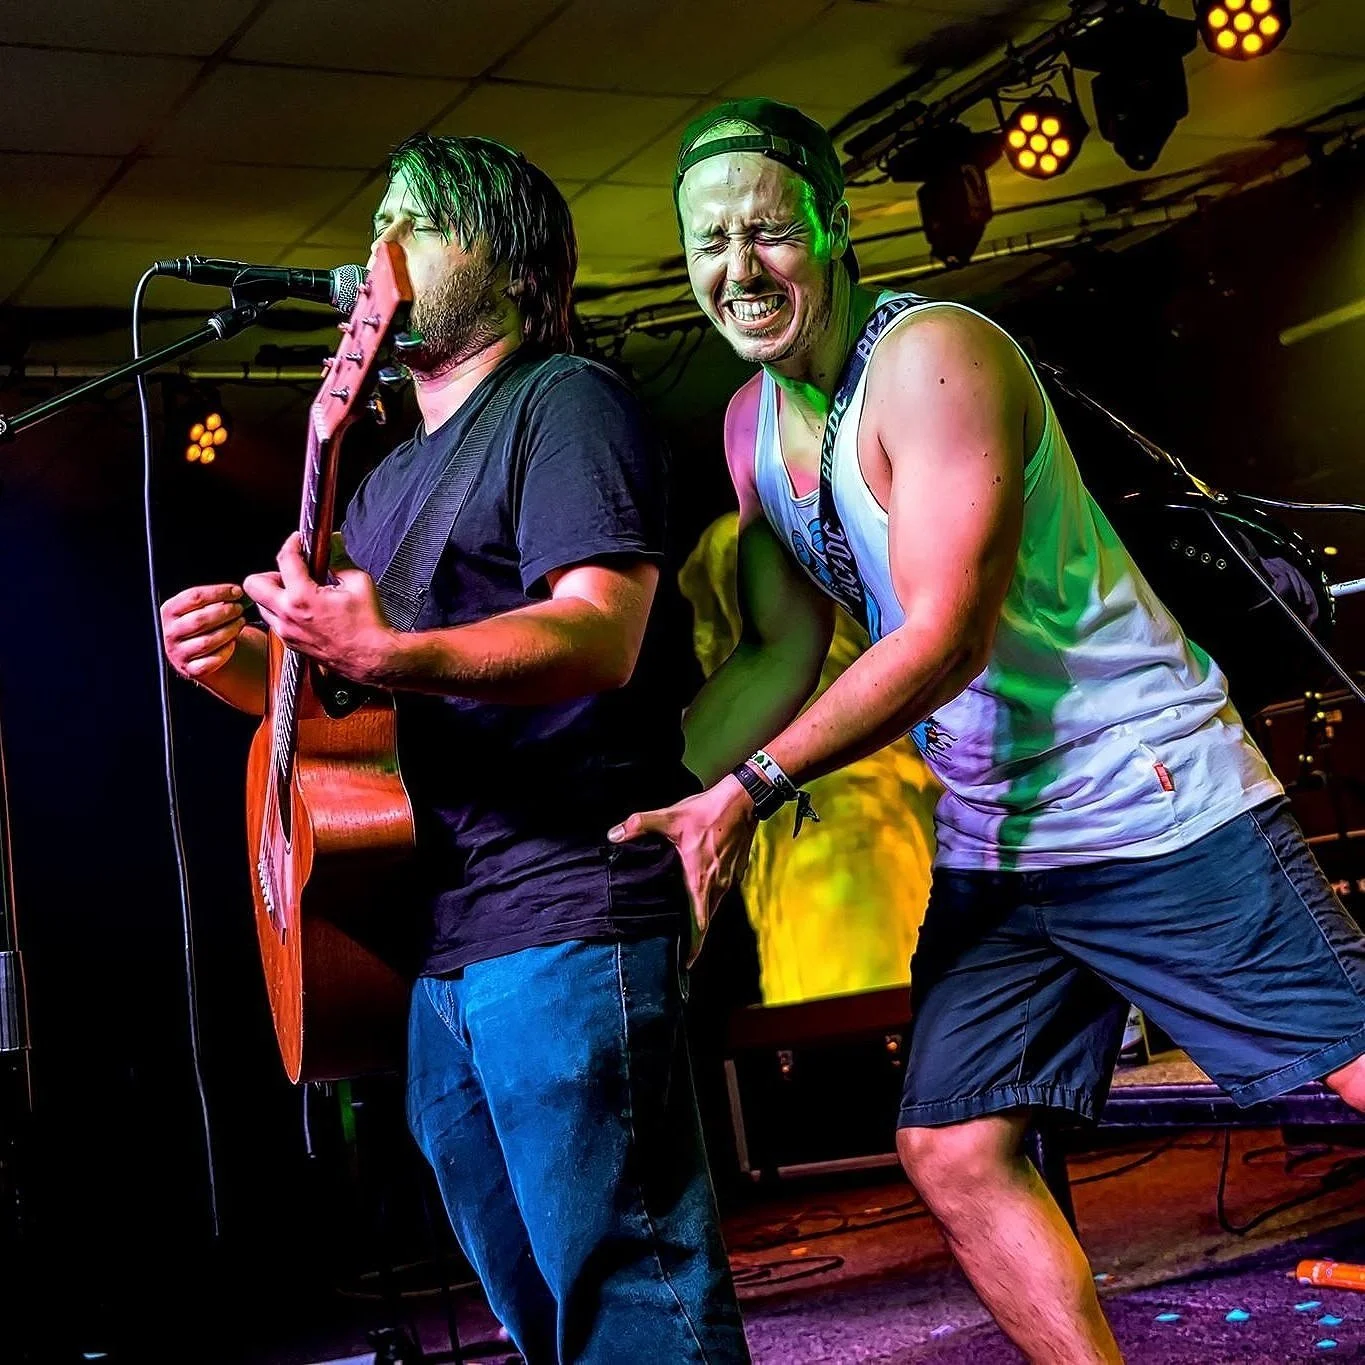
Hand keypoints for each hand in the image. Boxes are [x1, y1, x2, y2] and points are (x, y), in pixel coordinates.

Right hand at [160, 582, 247, 680]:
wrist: (194, 652)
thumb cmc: (200, 624)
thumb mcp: (198, 608)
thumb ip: (213, 599)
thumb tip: (236, 592)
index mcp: (169, 611)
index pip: (193, 597)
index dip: (219, 592)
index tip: (237, 591)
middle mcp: (170, 632)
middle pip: (200, 620)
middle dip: (226, 612)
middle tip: (240, 608)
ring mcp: (178, 652)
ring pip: (206, 642)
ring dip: (229, 630)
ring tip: (241, 622)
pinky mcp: (189, 669)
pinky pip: (210, 662)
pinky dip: (225, 652)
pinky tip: (233, 642)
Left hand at [243, 533, 396, 683]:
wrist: (372, 658)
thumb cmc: (368, 626)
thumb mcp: (359, 582)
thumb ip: (340, 559)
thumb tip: (333, 543)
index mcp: (303, 597)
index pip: (285, 559)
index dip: (292, 543)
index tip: (298, 541)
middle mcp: (288, 616)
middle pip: (253, 584)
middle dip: (271, 573)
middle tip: (291, 573)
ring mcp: (286, 632)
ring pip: (261, 605)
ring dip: (275, 595)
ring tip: (299, 593)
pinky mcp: (290, 644)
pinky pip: (275, 622)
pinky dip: (284, 612)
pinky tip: (306, 611)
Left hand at [609, 775, 756, 965]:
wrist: (743, 799)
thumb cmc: (708, 811)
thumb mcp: (671, 817)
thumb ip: (640, 825)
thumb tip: (613, 835)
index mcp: (700, 880)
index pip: (698, 924)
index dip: (692, 947)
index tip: (685, 964)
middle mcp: (717, 885)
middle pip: (706, 920)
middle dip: (694, 937)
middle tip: (680, 951)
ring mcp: (728, 877)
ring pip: (714, 905)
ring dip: (702, 918)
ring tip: (687, 926)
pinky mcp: (735, 868)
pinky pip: (721, 891)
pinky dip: (710, 898)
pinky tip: (700, 891)